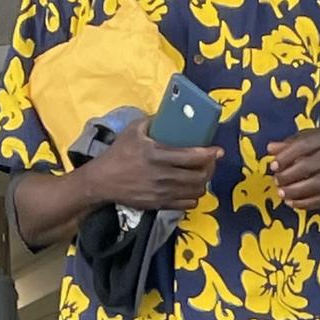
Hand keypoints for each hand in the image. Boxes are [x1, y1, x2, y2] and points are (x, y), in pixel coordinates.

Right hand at [79, 118, 221, 210]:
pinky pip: (187, 205)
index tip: (218, 151)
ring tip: (201, 174)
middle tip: (210, 162)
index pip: (192, 157)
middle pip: (199, 176)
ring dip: (203, 182)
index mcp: (157, 155)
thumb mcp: (133, 130)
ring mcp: (162, 193)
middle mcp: (162, 176)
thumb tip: (171, 114)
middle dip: (210, 168)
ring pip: (196, 191)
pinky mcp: (159, 205)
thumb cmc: (118, 154)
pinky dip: (193, 197)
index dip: (210, 154)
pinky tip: (190, 188)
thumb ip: (153, 121)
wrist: (102, 181)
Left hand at [268, 124, 319, 209]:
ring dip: (295, 191)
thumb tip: (270, 148)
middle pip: (309, 167)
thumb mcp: (314, 136)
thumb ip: (292, 142)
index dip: (287, 156)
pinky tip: (291, 203)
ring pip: (315, 185)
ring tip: (281, 192)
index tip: (273, 165)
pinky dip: (305, 203)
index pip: (304, 146)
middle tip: (276, 179)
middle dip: (289, 175)